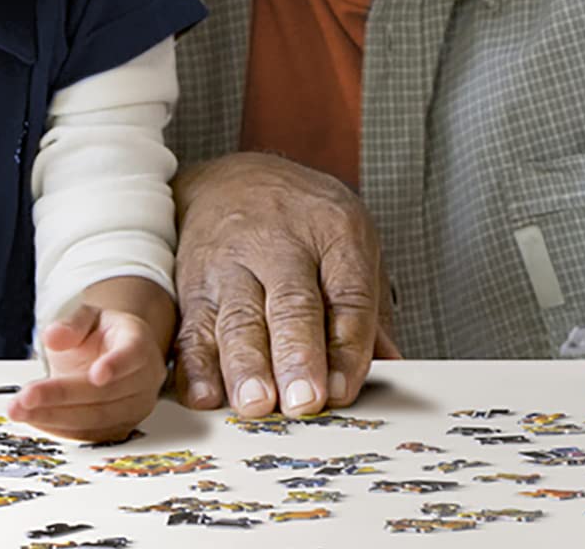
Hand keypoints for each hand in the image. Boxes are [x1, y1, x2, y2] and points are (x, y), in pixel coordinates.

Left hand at [10, 300, 167, 441]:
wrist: (112, 356)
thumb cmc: (101, 336)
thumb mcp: (87, 318)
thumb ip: (71, 324)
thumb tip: (53, 336)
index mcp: (138, 343)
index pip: (132, 355)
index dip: (116, 365)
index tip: (96, 375)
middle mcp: (144, 379)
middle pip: (105, 394)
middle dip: (62, 396)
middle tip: (26, 396)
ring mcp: (134, 407)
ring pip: (96, 419)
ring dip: (54, 416)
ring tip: (20, 410)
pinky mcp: (120, 428)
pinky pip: (89, 434)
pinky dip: (58, 428)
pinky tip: (33, 418)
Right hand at [171, 153, 398, 418]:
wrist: (229, 180)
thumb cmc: (303, 223)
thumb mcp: (349, 242)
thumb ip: (368, 311)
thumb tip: (392, 369)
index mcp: (335, 231)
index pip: (348, 294)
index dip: (346, 346)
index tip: (343, 391)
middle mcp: (281, 244)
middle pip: (292, 305)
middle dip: (296, 355)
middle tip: (304, 400)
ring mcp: (231, 263)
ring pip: (238, 318)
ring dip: (246, 365)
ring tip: (255, 403)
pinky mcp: (191, 285)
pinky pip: (191, 328)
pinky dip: (195, 366)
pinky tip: (205, 396)